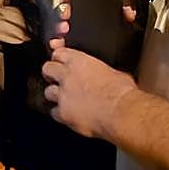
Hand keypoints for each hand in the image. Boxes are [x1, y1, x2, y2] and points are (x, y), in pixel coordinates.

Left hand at [41, 0, 137, 137]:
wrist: (121, 111)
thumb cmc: (121, 91)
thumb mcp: (114, 71)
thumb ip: (102, 71)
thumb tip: (106, 76)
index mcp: (79, 61)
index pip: (58, 53)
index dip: (59, 59)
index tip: (61, 62)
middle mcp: (67, 76)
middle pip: (47, 69)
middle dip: (51, 74)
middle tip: (56, 79)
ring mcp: (63, 95)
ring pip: (47, 92)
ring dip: (54, 95)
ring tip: (64, 99)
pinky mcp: (63, 113)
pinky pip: (53, 113)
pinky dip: (59, 114)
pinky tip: (68, 115)